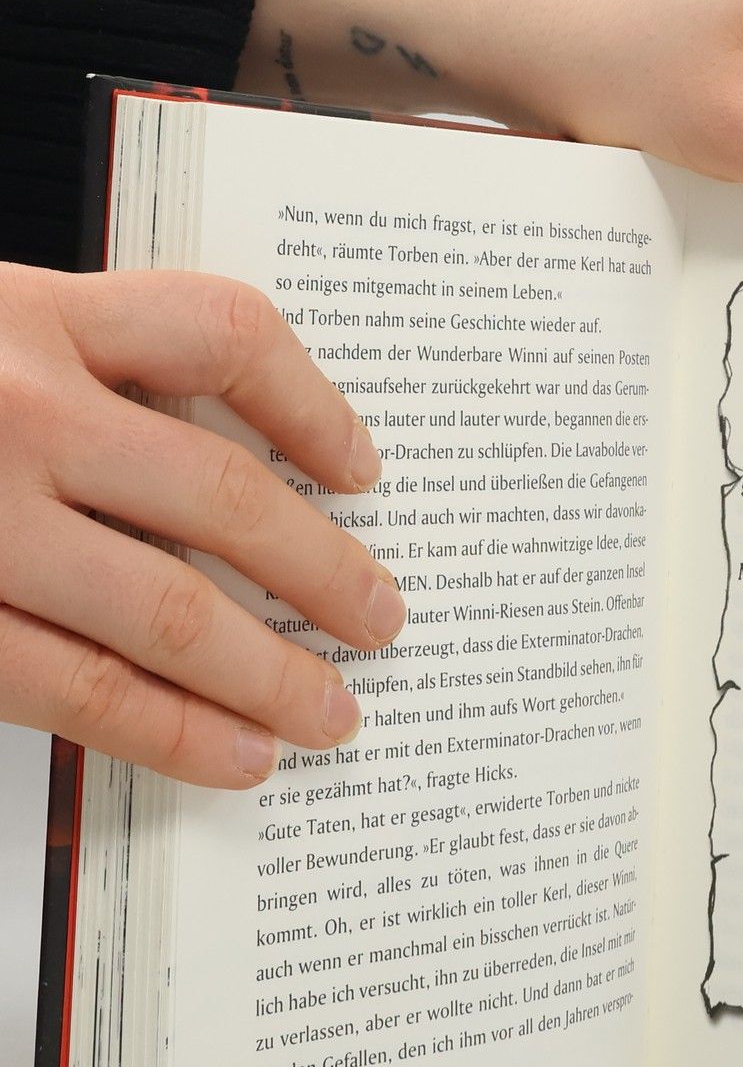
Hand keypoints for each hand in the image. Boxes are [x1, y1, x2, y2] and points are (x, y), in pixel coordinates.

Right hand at [0, 264, 403, 786]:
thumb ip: (86, 361)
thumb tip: (245, 449)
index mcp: (33, 313)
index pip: (225, 333)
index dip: (315, 404)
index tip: (365, 469)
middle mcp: (13, 408)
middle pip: (223, 493)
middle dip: (323, 570)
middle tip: (383, 618)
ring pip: (165, 609)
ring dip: (269, 672)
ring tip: (335, 711)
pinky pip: (70, 689)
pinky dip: (168, 731)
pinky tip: (235, 753)